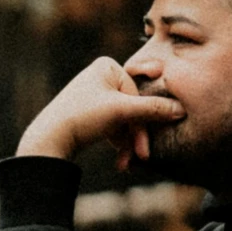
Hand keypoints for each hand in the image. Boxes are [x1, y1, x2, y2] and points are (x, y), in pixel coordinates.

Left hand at [16, 56, 181, 167]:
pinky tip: (120, 161)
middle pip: (132, 109)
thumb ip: (153, 110)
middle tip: (142, 157)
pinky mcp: (91, 114)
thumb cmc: (83, 117)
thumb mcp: (122, 112)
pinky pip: (113, 127)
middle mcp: (100, 77)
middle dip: (136, 135)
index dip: (142, 119)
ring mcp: (95, 96)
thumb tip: (181, 109)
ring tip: (126, 163)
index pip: (137, 94)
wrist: (50, 140)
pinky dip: (118, 143)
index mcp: (107, 66)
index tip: (145, 140)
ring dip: (128, 143)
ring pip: (124, 121)